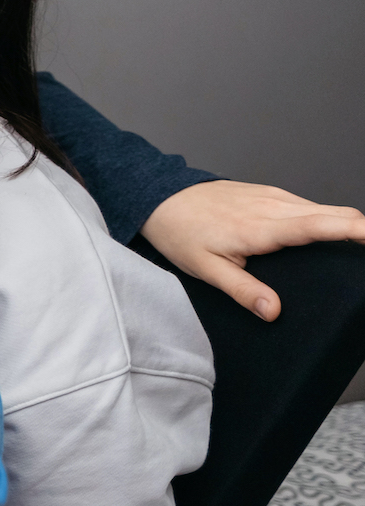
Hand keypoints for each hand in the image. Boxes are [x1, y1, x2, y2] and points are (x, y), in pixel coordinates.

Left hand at [142, 180, 364, 320]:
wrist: (160, 197)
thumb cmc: (181, 232)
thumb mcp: (206, 269)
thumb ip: (242, 290)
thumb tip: (273, 311)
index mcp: (262, 227)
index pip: (322, 225)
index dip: (356, 231)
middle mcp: (275, 206)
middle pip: (336, 213)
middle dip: (362, 230)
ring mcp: (275, 196)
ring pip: (326, 208)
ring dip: (346, 225)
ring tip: (358, 248)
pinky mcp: (271, 194)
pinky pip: (309, 206)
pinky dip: (327, 220)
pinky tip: (328, 237)